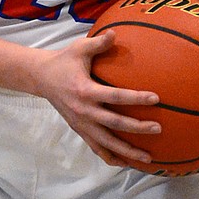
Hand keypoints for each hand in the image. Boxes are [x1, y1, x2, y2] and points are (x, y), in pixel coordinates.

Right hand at [34, 31, 159, 167]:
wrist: (40, 78)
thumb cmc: (64, 61)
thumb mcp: (79, 48)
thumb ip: (98, 43)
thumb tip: (116, 34)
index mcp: (85, 91)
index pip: (115, 96)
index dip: (135, 98)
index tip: (155, 98)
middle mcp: (83, 111)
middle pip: (114, 123)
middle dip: (137, 128)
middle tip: (158, 128)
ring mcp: (81, 124)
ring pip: (107, 143)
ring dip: (127, 151)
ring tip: (148, 157)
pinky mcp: (79, 130)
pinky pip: (96, 148)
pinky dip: (111, 158)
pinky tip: (127, 164)